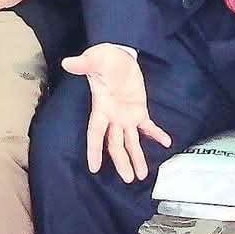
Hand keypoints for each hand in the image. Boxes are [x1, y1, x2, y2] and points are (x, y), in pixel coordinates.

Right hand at [61, 44, 171, 182]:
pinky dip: (157, 135)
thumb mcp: (95, 59)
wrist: (119, 55)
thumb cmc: (104, 59)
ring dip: (136, 157)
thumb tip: (68, 63)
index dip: (94, 150)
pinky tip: (166, 143)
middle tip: (128, 179)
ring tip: (141, 175)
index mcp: (101, 108)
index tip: (94, 168)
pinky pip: (148, 126)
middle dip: (121, 161)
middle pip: (115, 144)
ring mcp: (126, 116)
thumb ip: (84, 64)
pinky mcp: (139, 110)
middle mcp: (113, 117)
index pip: (96, 133)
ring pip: (131, 141)